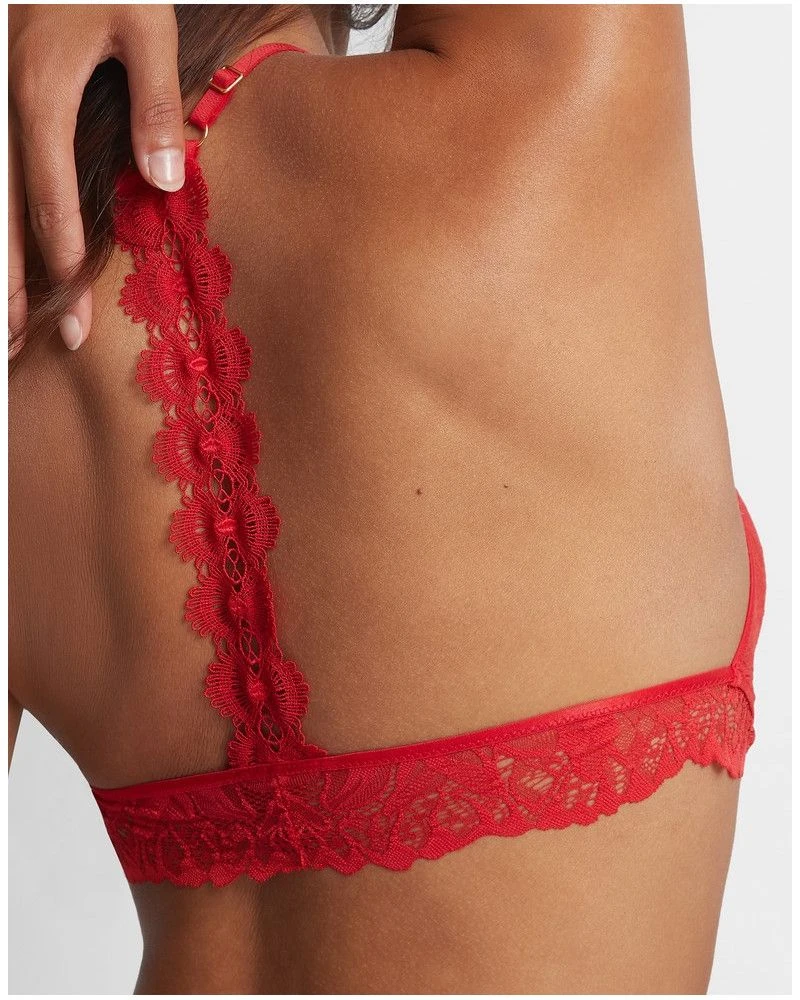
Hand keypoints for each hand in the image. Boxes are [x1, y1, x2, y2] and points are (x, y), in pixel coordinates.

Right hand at [8, 4, 183, 351]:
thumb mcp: (146, 23)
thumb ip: (155, 103)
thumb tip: (166, 180)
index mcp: (41, 92)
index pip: (48, 192)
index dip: (61, 254)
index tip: (72, 308)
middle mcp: (3, 104)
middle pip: (0, 208)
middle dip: (8, 281)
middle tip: (13, 342)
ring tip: (0, 325)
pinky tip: (4, 267)